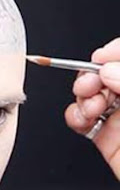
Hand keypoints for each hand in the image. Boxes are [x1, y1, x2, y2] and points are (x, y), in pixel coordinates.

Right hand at [66, 38, 119, 178]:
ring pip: (92, 94)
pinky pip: (82, 120)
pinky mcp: (108, 138)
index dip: (115, 51)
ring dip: (83, 96)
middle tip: (91, 84)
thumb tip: (109, 70)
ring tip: (91, 107)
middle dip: (93, 74)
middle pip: (108, 72)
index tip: (103, 57)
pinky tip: (82, 118)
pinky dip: (74, 116)